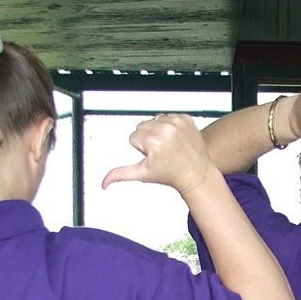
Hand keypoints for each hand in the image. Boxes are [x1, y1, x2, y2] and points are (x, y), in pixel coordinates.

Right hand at [101, 114, 215, 196]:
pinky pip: (169, 117)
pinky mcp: (186, 118)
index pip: (133, 137)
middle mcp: (166, 129)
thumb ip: (121, 174)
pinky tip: (177, 140)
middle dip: (148, 138)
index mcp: (153, 141)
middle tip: (162, 152)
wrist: (196, 173)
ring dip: (159, 131)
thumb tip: (104, 183)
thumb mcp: (143, 174)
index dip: (141, 149)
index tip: (155, 157)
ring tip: (169, 146)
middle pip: (142, 126)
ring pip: (155, 120)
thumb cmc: (171, 175)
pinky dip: (171, 127)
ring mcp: (178, 122)